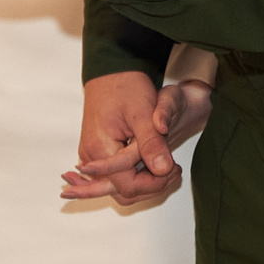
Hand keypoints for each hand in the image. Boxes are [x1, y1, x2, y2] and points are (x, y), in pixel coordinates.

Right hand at [62, 73, 209, 203]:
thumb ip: (152, 143)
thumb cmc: (126, 87)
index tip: (173, 169)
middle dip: (149, 187)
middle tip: (172, 170)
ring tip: (165, 167)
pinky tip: (149, 166)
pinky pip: (111, 176)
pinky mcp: (95, 152)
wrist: (111, 71)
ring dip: (142, 183)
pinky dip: (132, 176)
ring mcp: (90, 155)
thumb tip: (163, 169)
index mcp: (101, 148)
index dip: (154, 183)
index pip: (127, 186)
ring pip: (116, 186)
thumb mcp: (143, 113)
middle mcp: (90, 156)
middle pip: (120, 191)